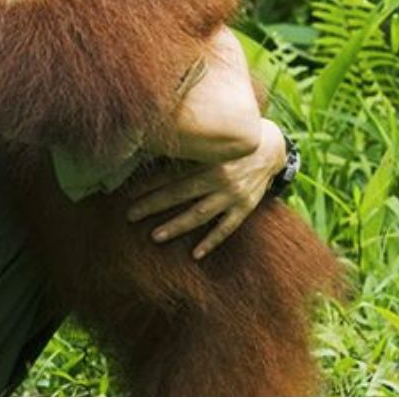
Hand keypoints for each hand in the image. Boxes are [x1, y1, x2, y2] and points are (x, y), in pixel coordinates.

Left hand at [127, 118, 286, 257]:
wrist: (271, 149)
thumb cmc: (232, 145)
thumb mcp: (211, 143)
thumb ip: (187, 152)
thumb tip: (151, 154)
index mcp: (208, 158)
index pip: (172, 173)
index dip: (148, 184)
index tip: (127, 193)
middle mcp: (219, 178)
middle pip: (180, 193)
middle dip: (153, 205)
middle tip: (130, 215)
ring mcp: (233, 195)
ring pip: (200, 214)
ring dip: (176, 225)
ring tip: (154, 236)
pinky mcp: (245, 207)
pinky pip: (227, 228)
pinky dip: (212, 241)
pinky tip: (196, 254)